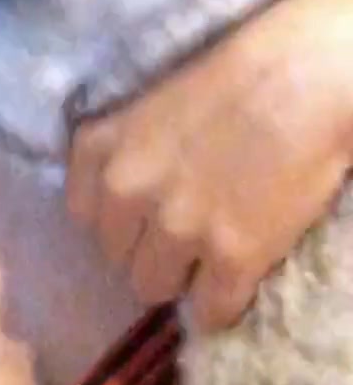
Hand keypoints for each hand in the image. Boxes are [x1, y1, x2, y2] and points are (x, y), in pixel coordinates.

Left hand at [66, 0, 352, 330]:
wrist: (301, 76)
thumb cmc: (233, 73)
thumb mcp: (150, 104)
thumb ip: (127, 151)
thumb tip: (129, 198)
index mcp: (101, 146)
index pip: (83, 213)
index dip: (118, 216)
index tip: (142, 212)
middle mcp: (127, 191)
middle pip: (116, 255)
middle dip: (146, 246)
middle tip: (184, 230)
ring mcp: (176, 229)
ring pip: (152, 287)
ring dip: (179, 276)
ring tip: (210, 254)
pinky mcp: (230, 258)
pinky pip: (210, 311)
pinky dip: (222, 304)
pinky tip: (237, 279)